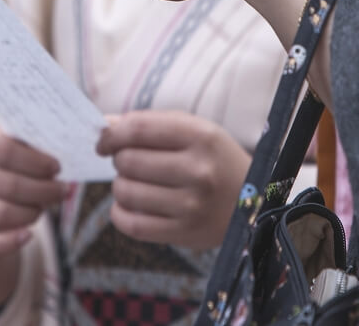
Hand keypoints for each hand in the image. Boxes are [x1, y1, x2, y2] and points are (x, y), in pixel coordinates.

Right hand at [0, 116, 67, 306]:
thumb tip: (68, 145)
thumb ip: (33, 138)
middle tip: (61, 191)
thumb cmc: (7, 157)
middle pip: (6, 184)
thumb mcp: (16, 138)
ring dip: (31, 213)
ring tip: (45, 207)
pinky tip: (27, 235)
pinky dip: (8, 242)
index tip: (57, 167)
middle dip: (41, 190)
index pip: (4, 149)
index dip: (35, 162)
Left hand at [97, 111, 250, 249]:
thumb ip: (151, 124)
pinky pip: (131, 224)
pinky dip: (120, 213)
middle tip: (131, 163)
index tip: (104, 141)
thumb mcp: (195, 131)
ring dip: (121, 186)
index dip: (111, 134)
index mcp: (202, 136)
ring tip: (136, 183)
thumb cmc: (214, 160)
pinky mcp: (185, 234)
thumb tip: (105, 125)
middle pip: (128, 160)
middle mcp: (199, 171)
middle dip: (120, 160)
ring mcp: (193, 205)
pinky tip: (130, 205)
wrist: (254, 203)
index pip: (138, 129)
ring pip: (125, 192)